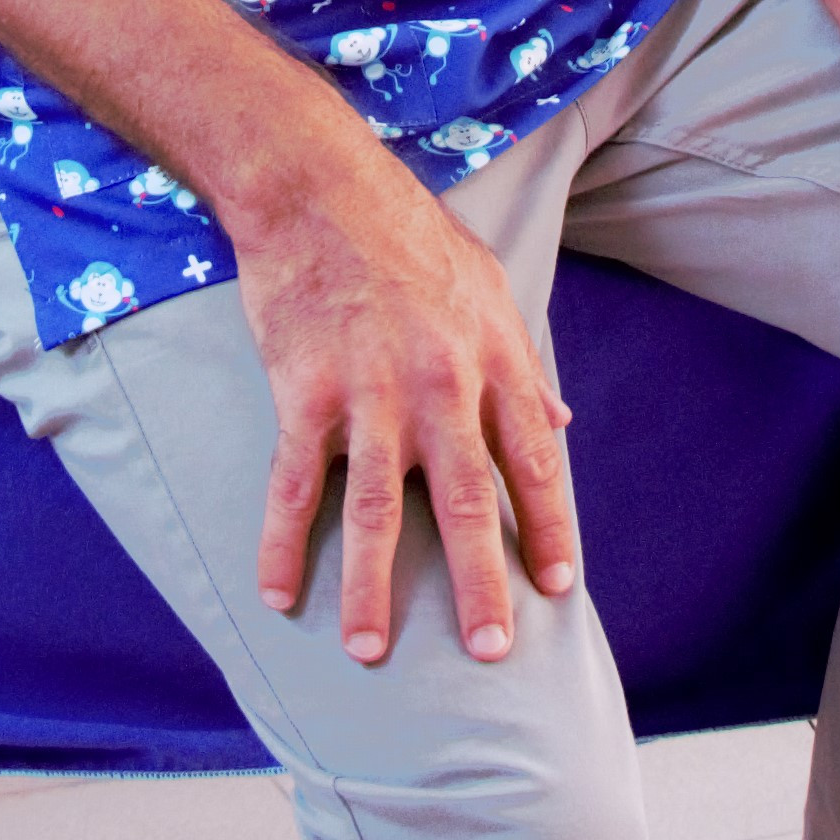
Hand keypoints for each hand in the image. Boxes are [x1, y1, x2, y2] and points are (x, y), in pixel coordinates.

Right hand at [230, 154, 577, 667]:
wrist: (319, 187)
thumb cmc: (408, 234)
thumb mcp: (489, 286)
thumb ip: (524, 362)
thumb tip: (562, 423)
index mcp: (492, 360)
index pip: (533, 461)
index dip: (548, 527)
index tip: (557, 587)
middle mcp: (439, 385)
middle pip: (466, 502)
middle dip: (480, 583)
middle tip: (490, 652)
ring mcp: (369, 393)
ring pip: (373, 512)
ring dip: (372, 589)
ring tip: (369, 652)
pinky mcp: (303, 393)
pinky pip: (294, 484)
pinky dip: (280, 544)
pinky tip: (277, 594)